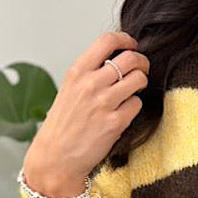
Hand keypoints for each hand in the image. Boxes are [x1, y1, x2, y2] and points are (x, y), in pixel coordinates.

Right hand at [22, 30, 148, 195]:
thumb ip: (90, 72)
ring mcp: (104, 103)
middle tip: (141, 69)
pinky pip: (137, 104)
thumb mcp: (69, 89)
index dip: (126, 40)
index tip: (132, 45)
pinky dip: (134, 107)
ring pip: (139, 79)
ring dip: (141, 82)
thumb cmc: (62, 125)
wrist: (56, 157)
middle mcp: (91, 84)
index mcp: (78, 72)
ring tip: (133, 90)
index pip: (107, 41)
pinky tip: (123, 112)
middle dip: (141, 62)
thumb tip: (116, 59)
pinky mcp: (116, 122)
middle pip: (131, 58)